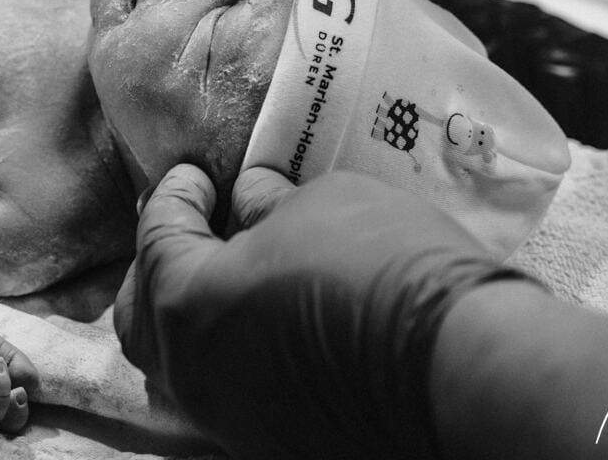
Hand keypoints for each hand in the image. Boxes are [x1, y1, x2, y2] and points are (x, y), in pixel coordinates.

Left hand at [113, 164, 528, 457]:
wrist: (464, 372)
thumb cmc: (385, 270)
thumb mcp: (321, 205)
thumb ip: (267, 205)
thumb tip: (248, 200)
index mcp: (184, 303)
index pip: (158, 235)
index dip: (174, 195)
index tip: (195, 175)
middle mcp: (193, 373)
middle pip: (144, 315)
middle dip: (158, 264)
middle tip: (192, 226)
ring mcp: (231, 419)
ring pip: (182, 365)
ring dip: (192, 315)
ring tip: (226, 275)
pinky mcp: (276, 445)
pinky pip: (229, 394)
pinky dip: (231, 354)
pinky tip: (265, 324)